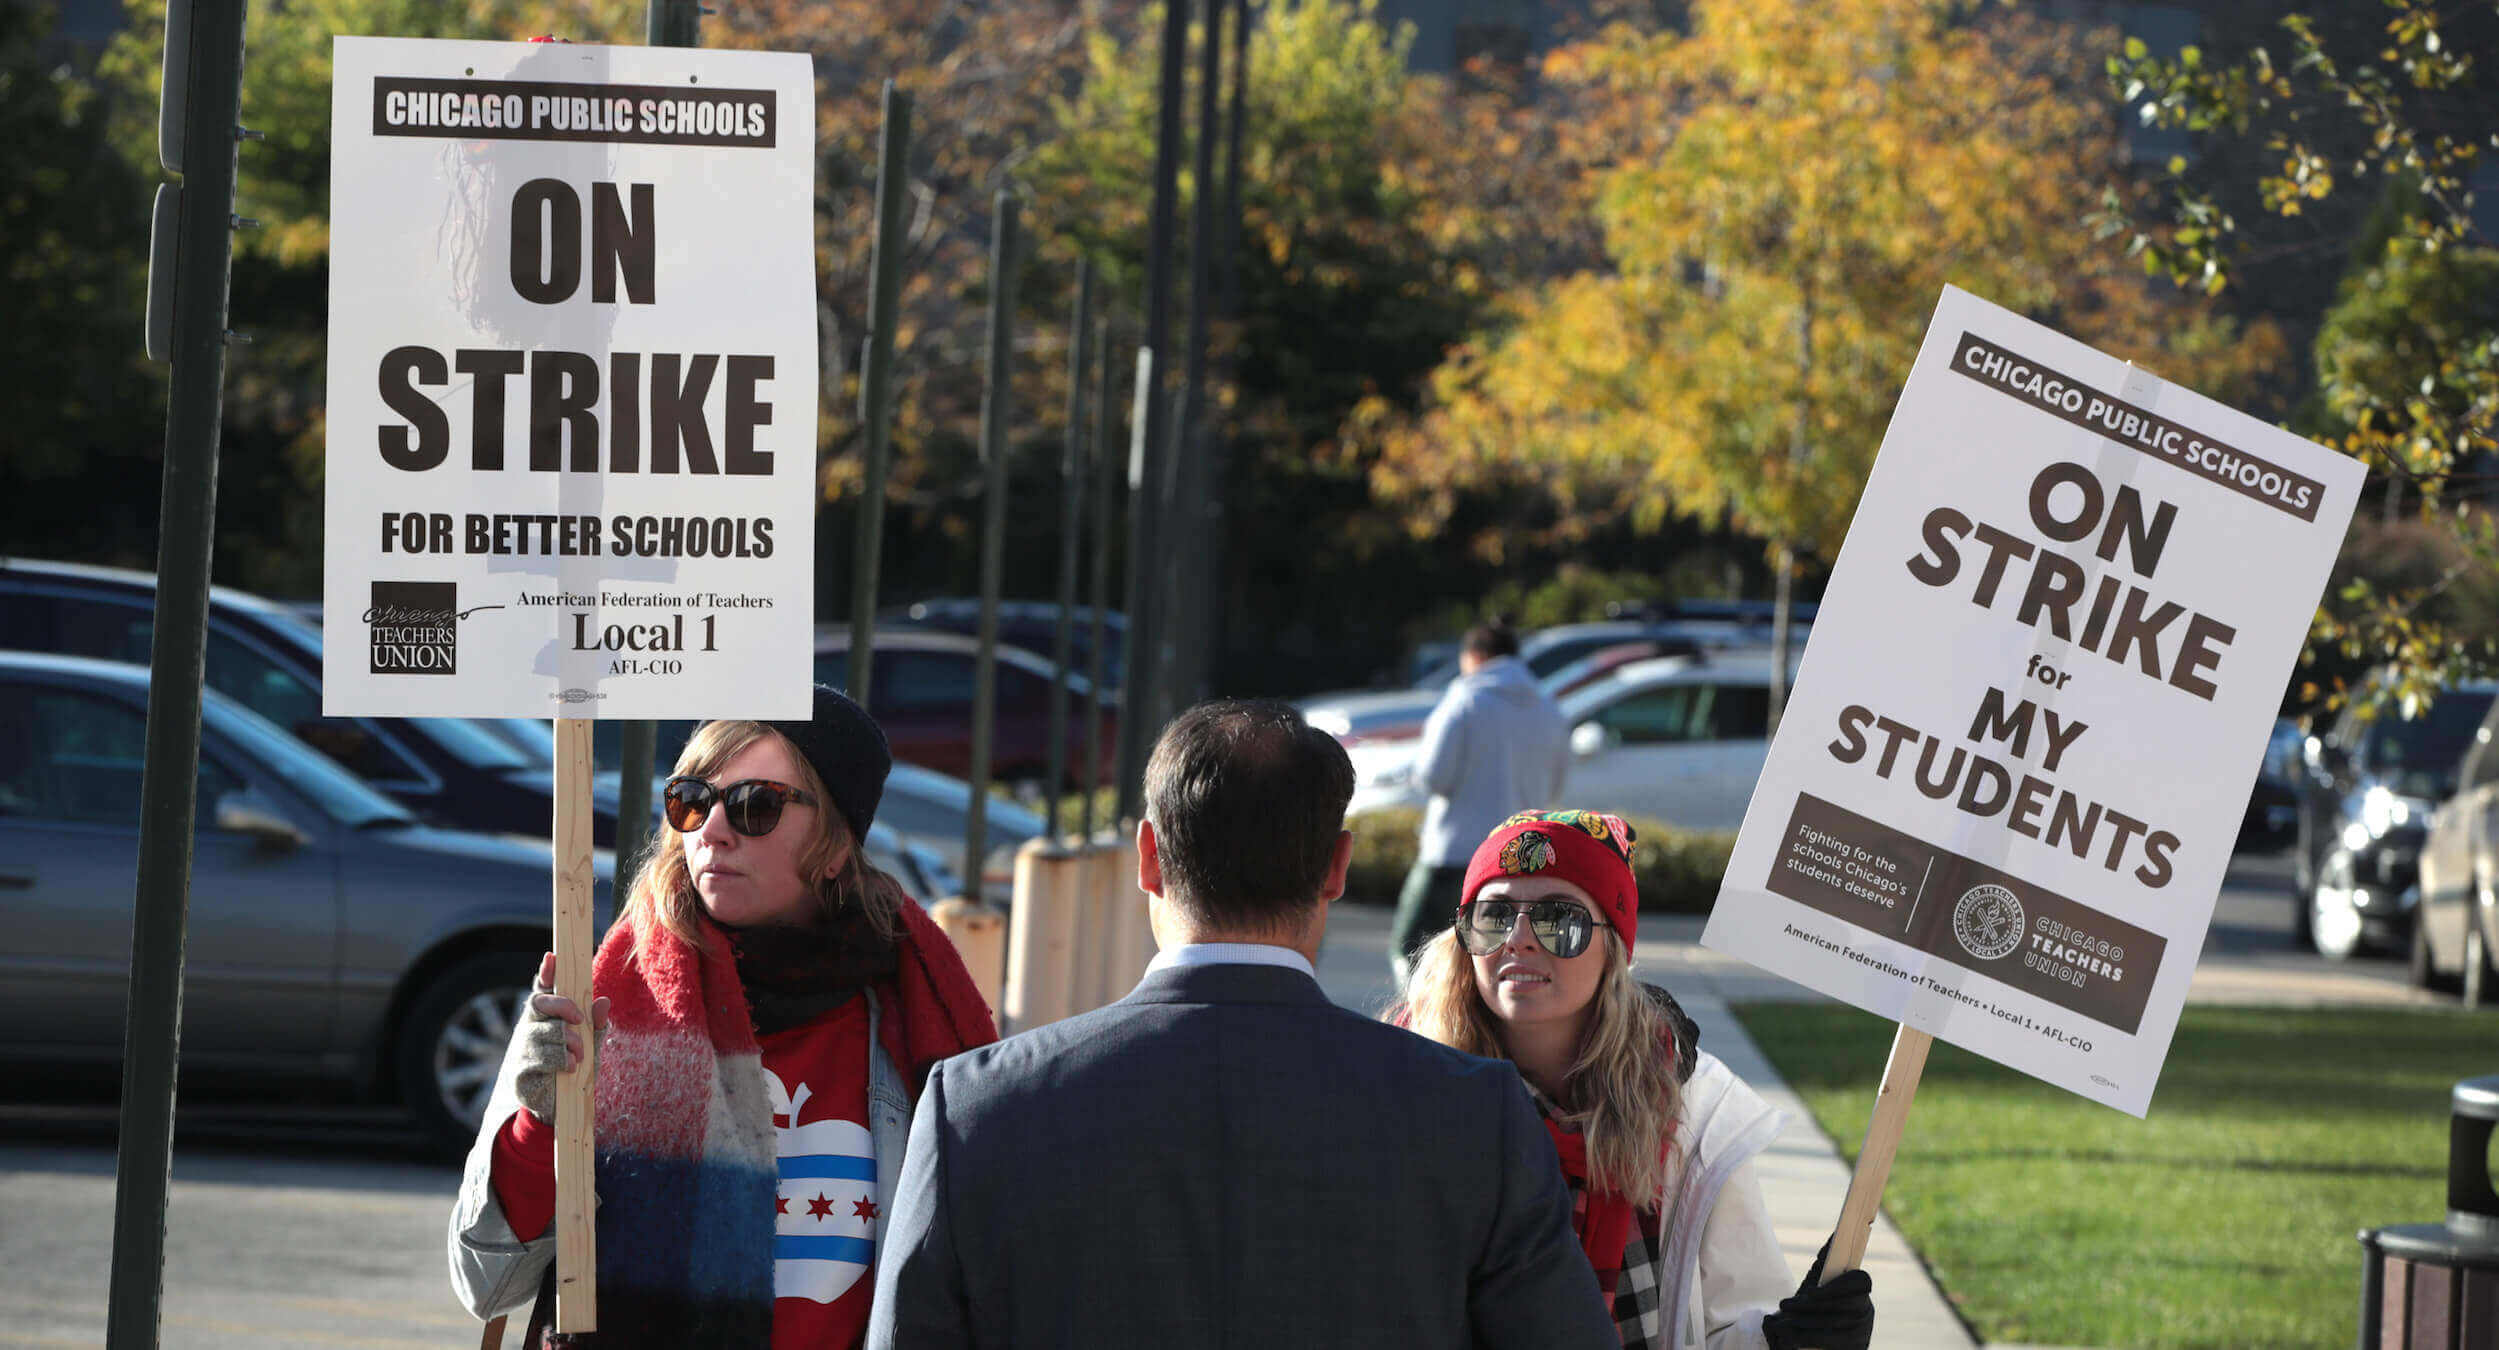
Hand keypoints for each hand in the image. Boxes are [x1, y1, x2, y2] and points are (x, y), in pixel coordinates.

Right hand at [511, 952, 608, 1126]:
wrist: (558, 1108)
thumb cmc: (574, 1069)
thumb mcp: (592, 1046)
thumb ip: (597, 1025)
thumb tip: (603, 1001)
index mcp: (547, 1017)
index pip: (544, 988)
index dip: (547, 972)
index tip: (552, 957)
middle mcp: (531, 1026)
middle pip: (541, 1003)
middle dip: (563, 1006)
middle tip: (578, 1018)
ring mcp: (523, 1047)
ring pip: (545, 1031)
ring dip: (568, 1042)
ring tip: (579, 1056)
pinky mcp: (521, 1068)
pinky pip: (541, 1056)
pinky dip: (561, 1060)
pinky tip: (570, 1067)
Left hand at [1761, 1237, 1873, 1349]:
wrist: (1825, 1341)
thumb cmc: (1821, 1304)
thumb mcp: (1822, 1284)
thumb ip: (1827, 1262)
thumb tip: (1835, 1234)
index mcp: (1862, 1289)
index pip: (1860, 1281)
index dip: (1836, 1286)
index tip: (1809, 1292)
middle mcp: (1866, 1310)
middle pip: (1841, 1306)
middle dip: (1808, 1307)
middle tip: (1783, 1306)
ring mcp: (1862, 1332)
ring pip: (1833, 1326)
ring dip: (1803, 1324)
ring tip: (1779, 1324)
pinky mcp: (1855, 1349)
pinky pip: (1830, 1343)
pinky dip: (1806, 1340)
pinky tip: (1788, 1338)